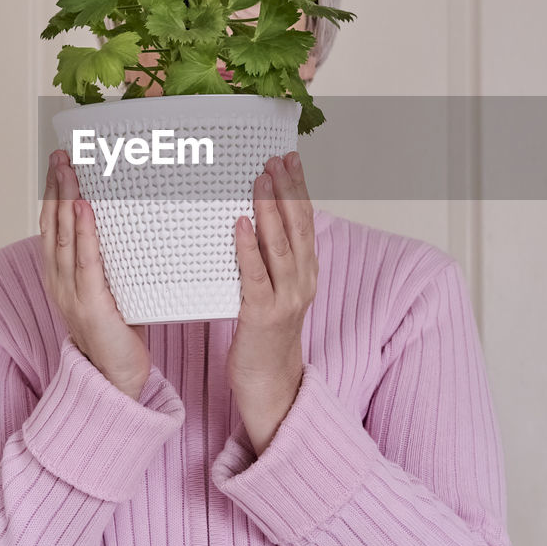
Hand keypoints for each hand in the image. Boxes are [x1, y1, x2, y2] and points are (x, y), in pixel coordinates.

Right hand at [39, 150, 151, 399]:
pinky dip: (84, 233)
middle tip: (62, 154)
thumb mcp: (111, 289)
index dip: (53, 194)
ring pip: (64, 236)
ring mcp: (71, 292)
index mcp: (62, 277)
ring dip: (66, 199)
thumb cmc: (118, 336)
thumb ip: (112, 262)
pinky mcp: (90, 304)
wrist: (114, 378)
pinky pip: (85, 262)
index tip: (59, 164)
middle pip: (53, 224)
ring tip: (69, 170)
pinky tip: (84, 209)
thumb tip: (133, 228)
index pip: (52, 226)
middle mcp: (60, 281)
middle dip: (56, 186)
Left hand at [228, 152, 318, 455]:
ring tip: (260, 179)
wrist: (271, 387)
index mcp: (305, 273)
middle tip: (276, 159)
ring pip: (280, 245)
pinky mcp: (262, 316)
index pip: (306, 221)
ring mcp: (285, 299)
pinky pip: (255, 275)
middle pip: (298, 226)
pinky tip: (240, 224)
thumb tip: (247, 220)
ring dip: (270, 209)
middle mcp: (302, 282)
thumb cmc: (263, 339)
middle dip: (288, 189)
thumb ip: (267, 261)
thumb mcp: (273, 292)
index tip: (290, 159)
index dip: (299, 188)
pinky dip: (248, 247)